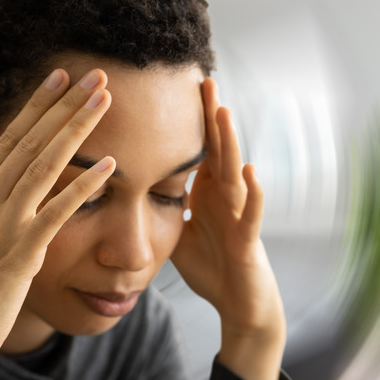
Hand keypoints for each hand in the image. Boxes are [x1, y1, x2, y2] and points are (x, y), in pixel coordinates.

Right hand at [0, 69, 114, 379]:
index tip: (60, 78)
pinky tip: (109, 167)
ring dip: (77, 130)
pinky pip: (57, 212)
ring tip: (104, 101)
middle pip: (30, 142)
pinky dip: (84, 186)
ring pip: (44, 165)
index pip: (7, 139)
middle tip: (95, 75)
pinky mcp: (19, 254)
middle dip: (65, 105)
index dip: (37, 106)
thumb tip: (10, 186)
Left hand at [171, 78, 285, 379]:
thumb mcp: (177, 229)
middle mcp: (224, 196)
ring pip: (235, 172)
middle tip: (203, 79)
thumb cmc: (210, 263)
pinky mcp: (248, 239)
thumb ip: (161, 205)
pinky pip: (251, 213)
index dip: (189, 120)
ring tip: (223, 111)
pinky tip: (250, 172)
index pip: (196, 147)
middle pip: (217, 149)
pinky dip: (253, 193)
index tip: (176, 87)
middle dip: (210, 115)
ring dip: (231, 142)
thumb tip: (127, 187)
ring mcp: (238, 214)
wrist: (237, 300)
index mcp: (206, 191)